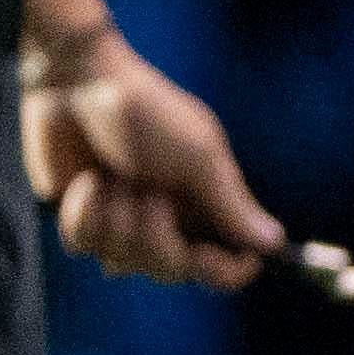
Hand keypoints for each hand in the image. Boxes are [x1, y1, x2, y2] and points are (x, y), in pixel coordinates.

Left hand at [22, 28, 287, 285]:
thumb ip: (231, 203)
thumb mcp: (197, 155)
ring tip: (114, 177)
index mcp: (208, 204)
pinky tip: (87, 181)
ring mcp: (125, 223)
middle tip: (150, 197)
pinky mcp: (84, 220)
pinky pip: (83, 244)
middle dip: (155, 237)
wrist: (78, 83)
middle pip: (174, 271)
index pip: (230, 263)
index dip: (223, 269)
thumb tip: (275, 243)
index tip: (204, 256)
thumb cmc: (148, 112)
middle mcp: (171, 220)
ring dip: (116, 218)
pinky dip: (84, 211)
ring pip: (123, 262)